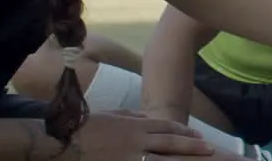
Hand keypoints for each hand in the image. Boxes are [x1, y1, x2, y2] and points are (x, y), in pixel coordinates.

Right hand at [54, 110, 214, 159]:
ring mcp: (130, 157)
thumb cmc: (84, 127)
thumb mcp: (112, 115)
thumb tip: (149, 117)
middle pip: (171, 143)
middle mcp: (137, 140)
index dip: (185, 132)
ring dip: (183, 160)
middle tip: (210, 149)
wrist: (60, 143)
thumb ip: (134, 116)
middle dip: (193, 146)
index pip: (167, 127)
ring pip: (163, 159)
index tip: (199, 136)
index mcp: (135, 125)